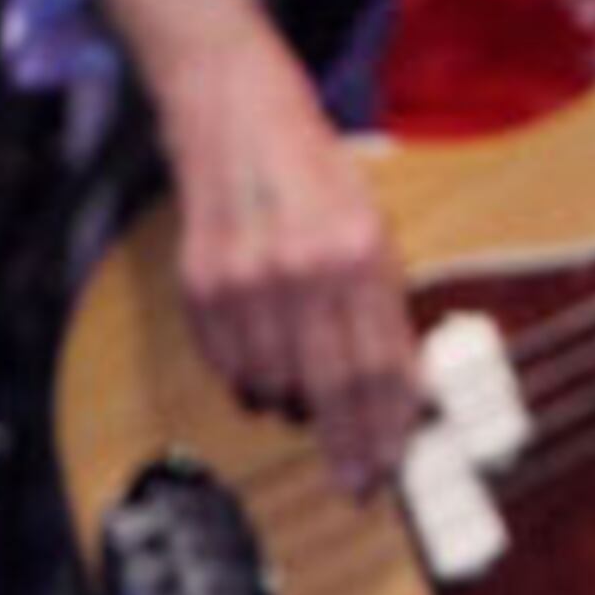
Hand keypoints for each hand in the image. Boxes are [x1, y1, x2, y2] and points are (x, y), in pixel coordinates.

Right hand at [101, 0, 417, 497]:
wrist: (235, 109)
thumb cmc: (317, 169)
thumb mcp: (372, 220)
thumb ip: (382, 299)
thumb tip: (395, 384)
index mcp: (364, 250)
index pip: (379, 364)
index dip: (384, 427)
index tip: (387, 469)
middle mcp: (306, 268)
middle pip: (330, 385)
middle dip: (347, 444)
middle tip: (357, 485)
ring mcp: (246, 278)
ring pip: (274, 382)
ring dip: (294, 407)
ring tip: (309, 407)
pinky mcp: (200, 282)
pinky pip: (229, 362)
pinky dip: (251, 377)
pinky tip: (267, 369)